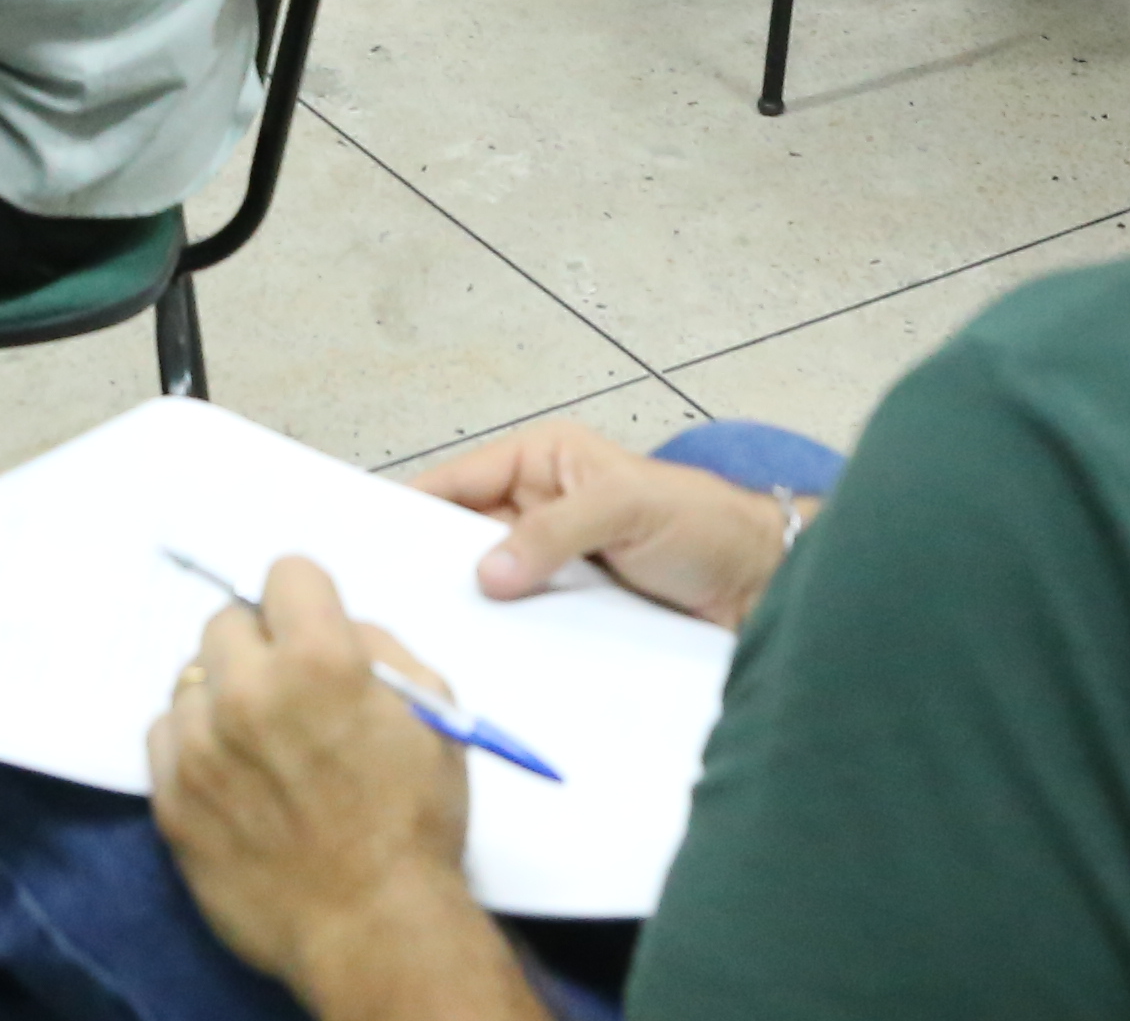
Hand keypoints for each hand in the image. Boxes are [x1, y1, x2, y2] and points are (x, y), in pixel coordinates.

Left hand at [147, 562, 491, 1010]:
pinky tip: (231, 774)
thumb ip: (380, 650)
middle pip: (226, 621)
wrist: (373, 930)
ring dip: (222, 697)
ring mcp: (200, 747)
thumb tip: (335, 627)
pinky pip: (164, 735)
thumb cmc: (415, 825)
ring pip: (190, 679)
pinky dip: (193, 744)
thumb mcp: (432, 715)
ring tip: (257, 742)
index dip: (306, 601)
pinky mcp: (171, 798)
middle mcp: (248, 692)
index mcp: (319, 661)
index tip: (311, 627)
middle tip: (285, 688)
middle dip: (260, 645)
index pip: (284, 573)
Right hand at [403, 417, 792, 626]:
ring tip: (428, 645)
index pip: (457, 482)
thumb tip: (487, 572)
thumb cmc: (704, 524)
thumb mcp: (626, 508)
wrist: (761, 586)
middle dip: (434, 569)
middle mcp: (537, 511)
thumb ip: (556, 531)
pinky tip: (483, 667)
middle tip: (393, 606)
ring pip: (491, 589)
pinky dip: (507, 643)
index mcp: (541, 463)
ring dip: (472, 613)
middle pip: (464, 540)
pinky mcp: (570, 615)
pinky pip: (524, 627)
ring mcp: (552, 568)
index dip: (411, 508)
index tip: (368, 542)